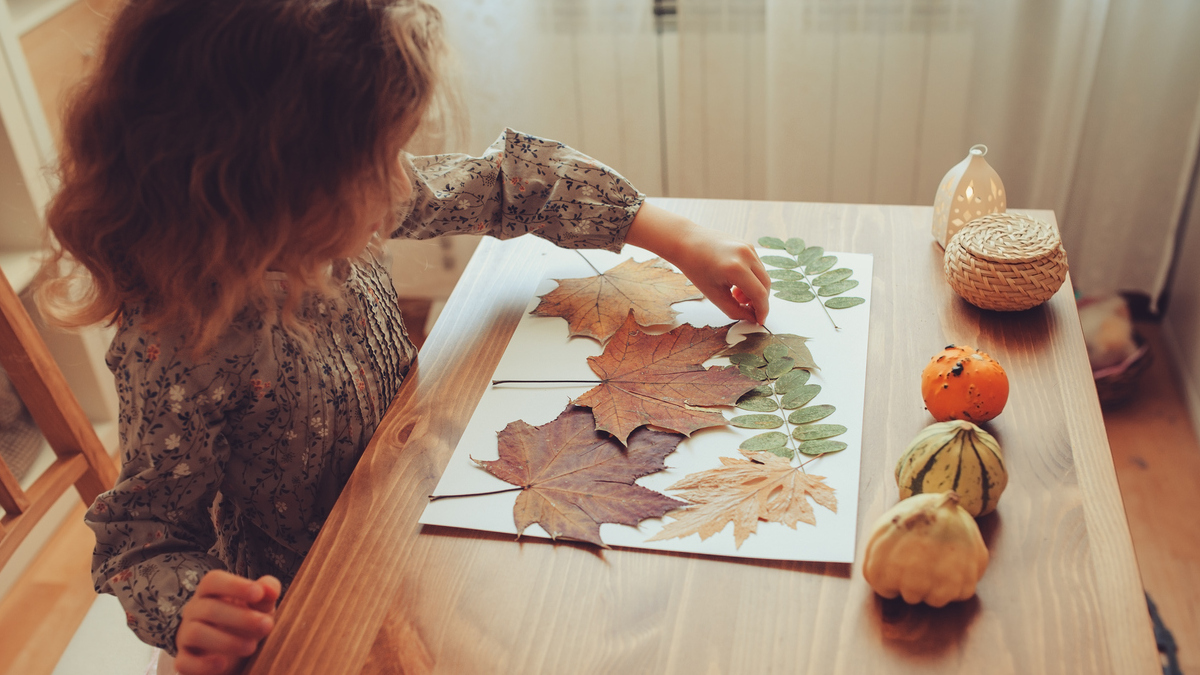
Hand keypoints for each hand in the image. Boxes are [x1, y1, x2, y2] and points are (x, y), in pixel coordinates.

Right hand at [175, 571, 280, 674]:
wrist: (229, 653)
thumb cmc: (245, 620)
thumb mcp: (260, 605)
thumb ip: (267, 592)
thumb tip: (270, 589)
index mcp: (210, 592)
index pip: (213, 580)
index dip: (235, 585)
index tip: (258, 593)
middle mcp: (194, 610)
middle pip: (209, 608)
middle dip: (240, 617)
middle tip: (266, 625)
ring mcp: (186, 635)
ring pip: (196, 633)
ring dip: (226, 641)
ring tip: (252, 647)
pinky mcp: (184, 660)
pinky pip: (184, 662)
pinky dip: (202, 665)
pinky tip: (222, 665)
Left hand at [625, 202, 770, 323]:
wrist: (687, 242)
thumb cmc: (696, 268)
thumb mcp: (714, 295)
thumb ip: (735, 310)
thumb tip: (752, 317)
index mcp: (736, 268)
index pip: (759, 294)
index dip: (762, 310)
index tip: (759, 321)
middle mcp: (746, 255)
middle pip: (765, 285)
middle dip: (759, 301)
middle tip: (746, 308)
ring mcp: (749, 247)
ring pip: (763, 275)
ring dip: (754, 289)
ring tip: (735, 294)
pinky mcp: (748, 244)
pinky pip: (757, 266)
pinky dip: (752, 278)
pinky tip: (735, 283)